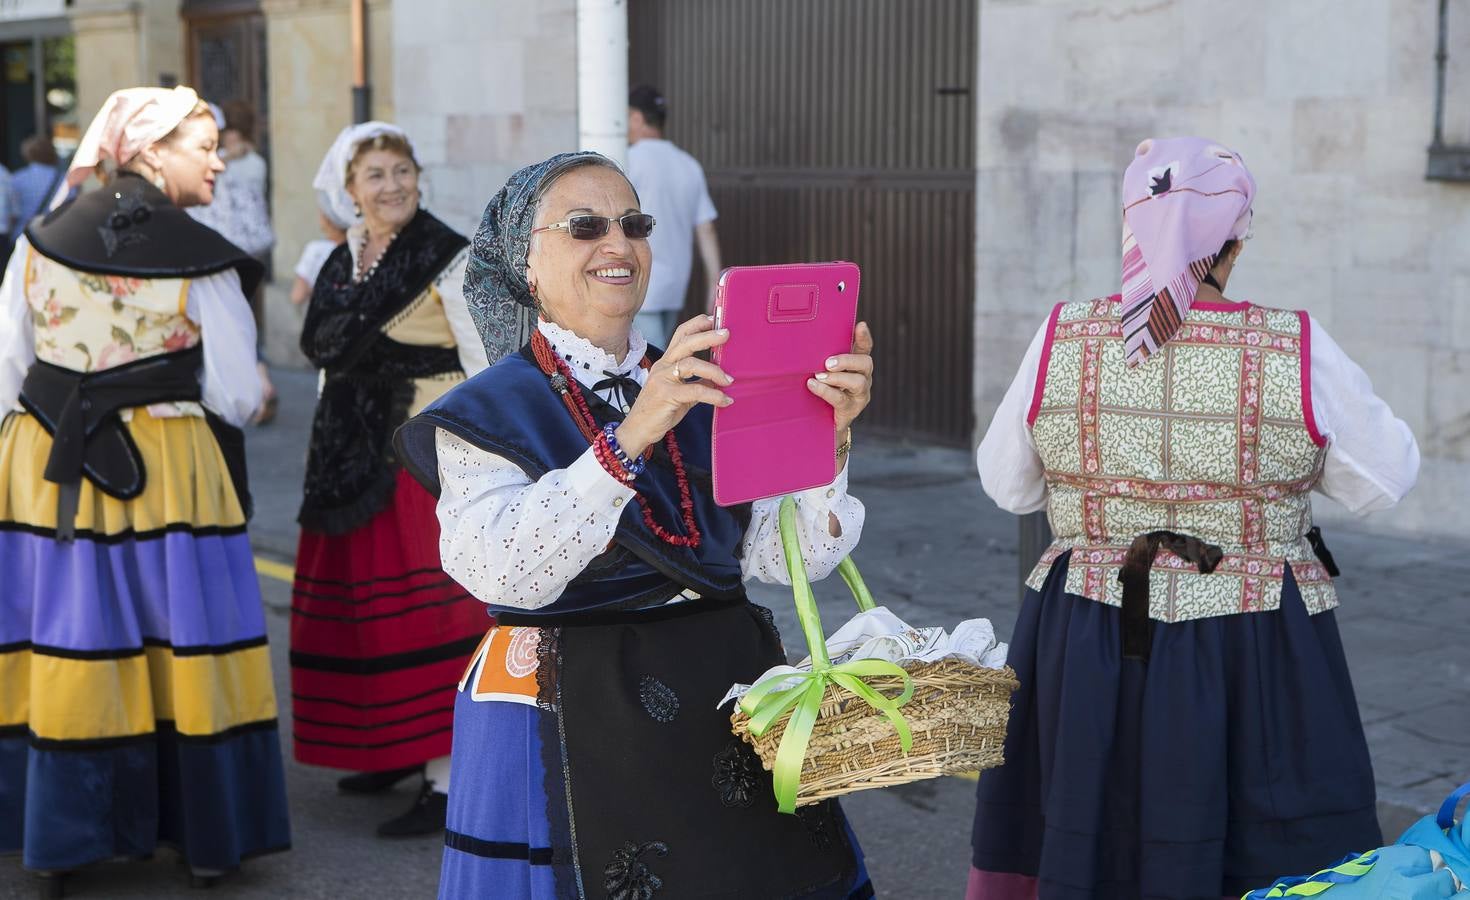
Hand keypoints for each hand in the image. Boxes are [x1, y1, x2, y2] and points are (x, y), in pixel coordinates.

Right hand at [615, 314, 732, 457]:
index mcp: (666, 363)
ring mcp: (662, 379)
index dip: (696, 325)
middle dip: (707, 336)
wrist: (638, 431)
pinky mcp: (666, 395)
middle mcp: (663, 367)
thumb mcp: (681, 394)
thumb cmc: (659, 412)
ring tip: (729, 379)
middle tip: (726, 334)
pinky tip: (725, 400)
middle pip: (685, 343)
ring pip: (690, 364)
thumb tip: (717, 379)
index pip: (680, 336)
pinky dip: (713, 395)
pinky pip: (695, 390)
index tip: (713, 319)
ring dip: (714, 370)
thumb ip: (696, 383)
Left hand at [807, 321, 873, 435]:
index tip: (860, 325)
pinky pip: (841, 399)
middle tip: (828, 362)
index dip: (864, 337)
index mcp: (856, 365)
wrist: (822, 422)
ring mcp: (859, 395)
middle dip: (847, 360)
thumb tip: (802, 340)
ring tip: (819, 375)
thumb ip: (820, 358)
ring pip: (858, 382)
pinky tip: (813, 385)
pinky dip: (826, 391)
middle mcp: (863, 378)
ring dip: (837, 377)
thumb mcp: (822, 372)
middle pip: (865, 363)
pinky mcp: (851, 409)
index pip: (864, 348)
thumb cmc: (822, 390)